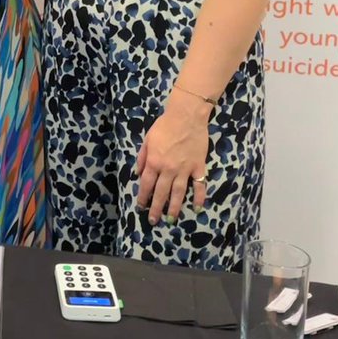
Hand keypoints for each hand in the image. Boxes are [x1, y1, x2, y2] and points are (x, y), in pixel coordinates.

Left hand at [135, 97, 209, 222]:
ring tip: (171, 220)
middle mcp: (168, 169)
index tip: (141, 207)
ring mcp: (185, 170)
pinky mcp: (199, 167)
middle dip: (156, 208)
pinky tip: (196, 208)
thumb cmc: (164, 126)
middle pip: (161, 193)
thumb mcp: (147, 140)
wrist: (186, 117)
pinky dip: (199, 198)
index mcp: (154, 162)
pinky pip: (199, 186)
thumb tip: (137, 174)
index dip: (143, 197)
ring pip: (179, 193)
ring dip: (174, 208)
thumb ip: (142, 158)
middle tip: (153, 221)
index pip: (146, 184)